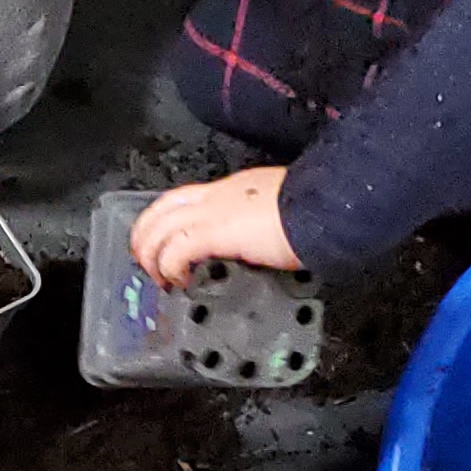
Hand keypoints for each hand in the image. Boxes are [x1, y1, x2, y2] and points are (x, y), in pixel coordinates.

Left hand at [130, 167, 297, 286]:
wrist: (324, 206)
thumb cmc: (313, 209)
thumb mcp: (280, 210)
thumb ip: (260, 224)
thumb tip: (261, 242)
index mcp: (231, 190)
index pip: (185, 198)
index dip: (166, 219)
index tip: (164, 240)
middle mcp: (216, 196)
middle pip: (161, 209)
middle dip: (146, 236)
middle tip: (147, 262)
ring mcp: (213, 212)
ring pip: (159, 227)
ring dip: (151, 255)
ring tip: (158, 278)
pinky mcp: (215, 232)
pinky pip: (176, 249)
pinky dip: (169, 267)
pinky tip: (178, 281)